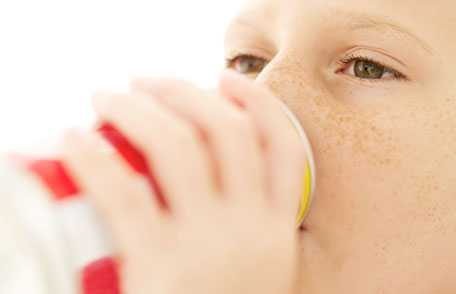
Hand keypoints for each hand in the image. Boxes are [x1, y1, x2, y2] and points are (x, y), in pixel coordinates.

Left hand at [62, 70, 306, 293]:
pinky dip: (94, 159)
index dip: (260, 104)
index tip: (227, 78)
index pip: (287, 149)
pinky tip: (74, 139)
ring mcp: (209, 247)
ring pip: (179, 148)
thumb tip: (208, 177)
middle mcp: (252, 230)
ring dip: (139, 110)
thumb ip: (245, 228)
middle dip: (187, 92)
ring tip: (109, 96)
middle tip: (149, 80)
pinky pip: (125, 194)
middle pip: (228, 133)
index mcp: (278, 231)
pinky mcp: (161, 267)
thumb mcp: (256, 272)